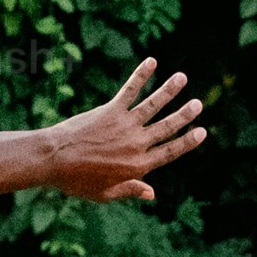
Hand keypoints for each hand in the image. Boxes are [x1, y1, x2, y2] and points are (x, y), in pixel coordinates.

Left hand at [33, 60, 208, 203]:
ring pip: (153, 105)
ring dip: (169, 90)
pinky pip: (130, 90)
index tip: (202, 132)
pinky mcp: (111, 111)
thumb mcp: (104, 193)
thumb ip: (129, 190)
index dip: (187, 142)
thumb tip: (152, 194)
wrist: (54, 160)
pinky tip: (151, 62)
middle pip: (167, 128)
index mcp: (137, 166)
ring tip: (182, 78)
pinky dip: (141, 76)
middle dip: (184, 115)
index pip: (170, 152)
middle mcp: (136, 144)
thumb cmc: (76, 180)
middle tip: (199, 104)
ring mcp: (125, 126)